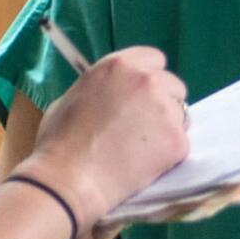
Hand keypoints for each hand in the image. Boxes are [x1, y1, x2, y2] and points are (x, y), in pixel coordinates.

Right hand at [24, 46, 188, 238]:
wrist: (68, 179)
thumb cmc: (59, 141)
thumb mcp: (73, 98)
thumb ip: (101, 90)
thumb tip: (110, 97)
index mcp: (119, 65)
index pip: (154, 59)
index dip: (149, 79)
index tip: (142, 97)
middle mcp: (147, 80)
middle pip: (173, 86)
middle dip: (163, 103)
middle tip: (143, 128)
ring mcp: (165, 110)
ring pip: (180, 116)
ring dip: (166, 129)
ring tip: (140, 150)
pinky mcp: (177, 140)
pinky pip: (180, 144)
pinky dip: (168, 155)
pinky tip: (144, 165)